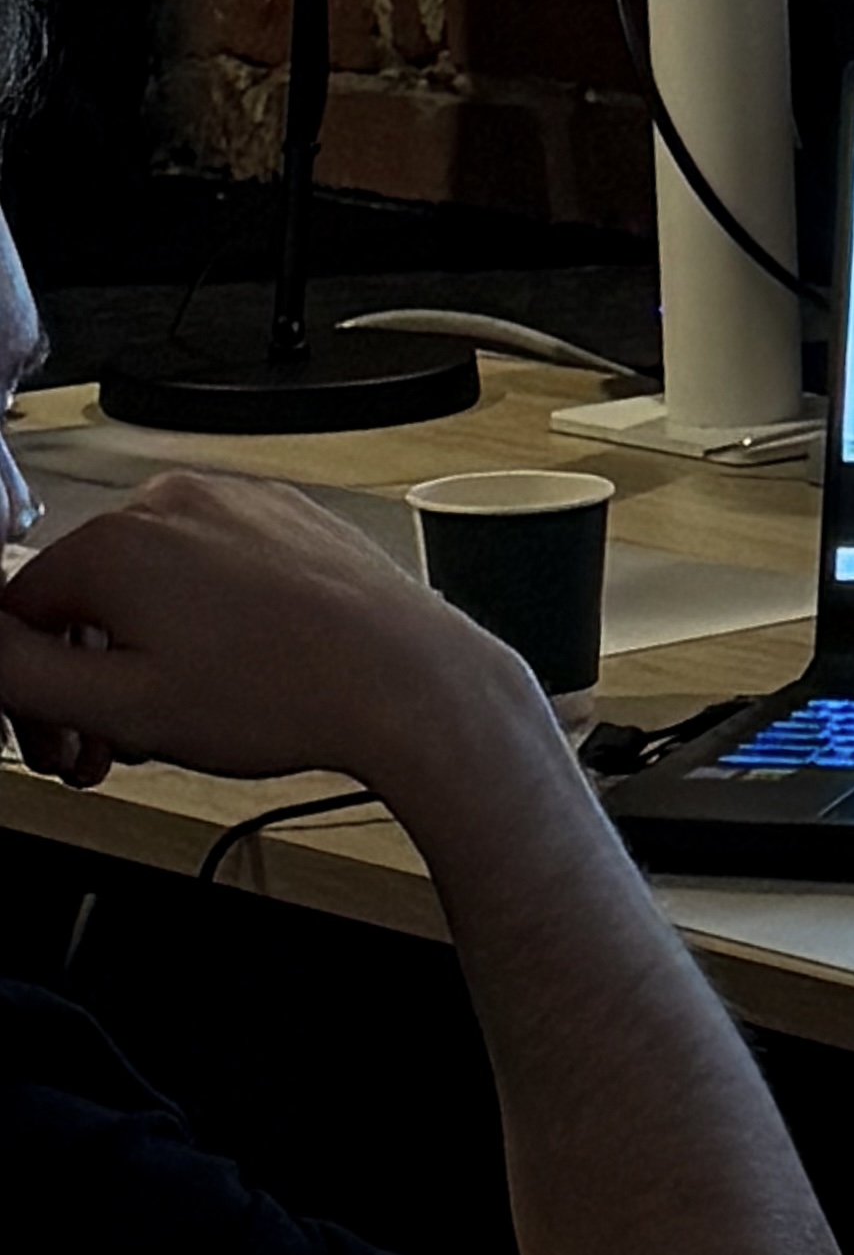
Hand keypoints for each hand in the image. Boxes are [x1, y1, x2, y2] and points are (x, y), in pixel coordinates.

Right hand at [0, 470, 551, 797]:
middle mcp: (172, 504)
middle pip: (84, 597)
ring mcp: (236, 506)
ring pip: (150, 586)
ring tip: (179, 719)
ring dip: (144, 656)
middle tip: (110, 749)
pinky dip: (203, 623)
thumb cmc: (291, 695)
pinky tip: (233, 676)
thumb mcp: (124, 709)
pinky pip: (213, 571)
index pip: (18, 613)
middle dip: (89, 681)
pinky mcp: (285, 521)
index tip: (58, 739)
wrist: (413, 685)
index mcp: (116, 541)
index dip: (31, 691)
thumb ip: (23, 679)